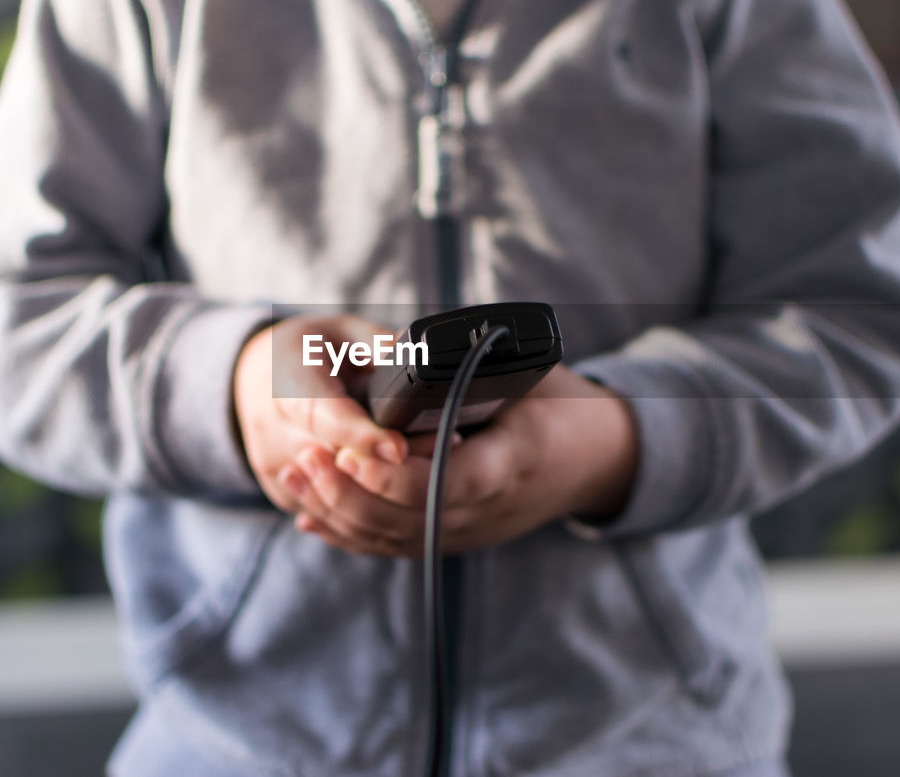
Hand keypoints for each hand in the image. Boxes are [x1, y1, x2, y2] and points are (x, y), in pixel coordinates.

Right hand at [234, 314, 427, 550]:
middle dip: (389, 463)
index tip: (399, 449)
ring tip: (425, 465)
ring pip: (332, 492)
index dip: (362, 436)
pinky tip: (395, 485)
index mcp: (286, 380)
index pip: (323, 416)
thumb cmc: (307, 350)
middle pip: (334, 461)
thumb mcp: (342, 332)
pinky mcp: (281, 490)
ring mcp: (273, 464)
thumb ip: (379, 344)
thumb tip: (419, 355)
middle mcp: (272, 427)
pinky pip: (327, 508)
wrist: (252, 378)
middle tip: (443, 448)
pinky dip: (364, 499)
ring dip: (381, 485)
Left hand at [301, 365, 637, 556]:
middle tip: (305, 457)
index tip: (348, 448)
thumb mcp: (530, 377)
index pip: (447, 484)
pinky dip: (351, 533)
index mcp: (515, 462)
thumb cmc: (565, 405)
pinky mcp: (460, 538)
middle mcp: (492, 509)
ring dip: (340, 514)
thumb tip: (413, 352)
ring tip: (296, 477)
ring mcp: (475, 531)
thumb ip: (474, 373)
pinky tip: (311, 515)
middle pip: (410, 521)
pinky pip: (399, 546)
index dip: (392, 477)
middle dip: (348, 494)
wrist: (602, 459)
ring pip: (397, 540)